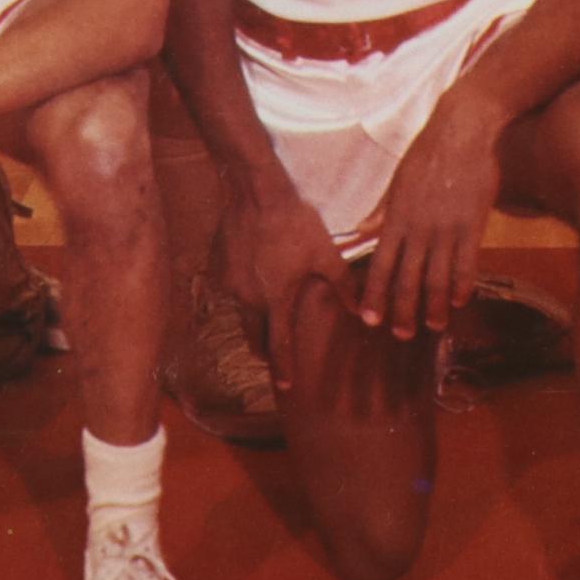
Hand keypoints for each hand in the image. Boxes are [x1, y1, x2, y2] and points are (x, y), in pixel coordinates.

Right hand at [221, 180, 357, 390]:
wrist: (256, 192)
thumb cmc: (294, 223)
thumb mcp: (325, 253)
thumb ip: (343, 285)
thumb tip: (364, 311)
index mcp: (276, 300)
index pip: (278, 344)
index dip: (282, 367)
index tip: (284, 387)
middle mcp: (248, 298)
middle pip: (254, 335)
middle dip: (263, 348)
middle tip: (270, 356)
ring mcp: (228, 283)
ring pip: (240, 311)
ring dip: (252, 317)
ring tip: (262, 316)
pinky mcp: (216, 266)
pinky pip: (228, 286)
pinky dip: (239, 289)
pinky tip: (248, 278)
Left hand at [357, 95, 505, 341]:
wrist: (463, 129)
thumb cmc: (427, 152)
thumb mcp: (397, 181)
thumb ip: (381, 212)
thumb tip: (360, 231)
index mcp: (396, 217)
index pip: (381, 265)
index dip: (375, 295)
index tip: (370, 320)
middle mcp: (418, 228)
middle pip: (407, 279)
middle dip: (403, 311)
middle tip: (401, 334)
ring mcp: (447, 228)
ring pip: (437, 277)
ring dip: (434, 306)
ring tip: (434, 325)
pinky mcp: (473, 224)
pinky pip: (467, 262)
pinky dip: (463, 285)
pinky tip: (461, 300)